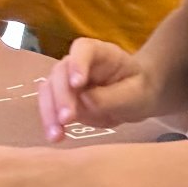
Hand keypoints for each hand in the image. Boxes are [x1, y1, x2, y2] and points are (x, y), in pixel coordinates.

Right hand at [38, 38, 157, 142]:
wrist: (135, 98)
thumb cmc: (138, 89)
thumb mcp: (133, 94)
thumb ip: (110, 97)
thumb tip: (84, 102)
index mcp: (98, 52)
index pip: (82, 49)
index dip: (77, 64)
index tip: (77, 84)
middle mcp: (76, 62)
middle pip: (61, 71)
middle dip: (62, 96)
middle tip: (67, 118)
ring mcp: (66, 79)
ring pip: (49, 90)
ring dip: (49, 112)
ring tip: (56, 135)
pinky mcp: (61, 98)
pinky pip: (50, 107)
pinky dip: (49, 121)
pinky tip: (55, 137)